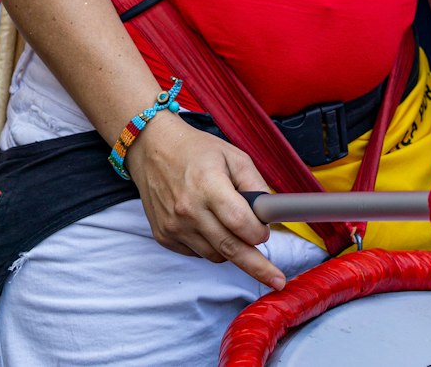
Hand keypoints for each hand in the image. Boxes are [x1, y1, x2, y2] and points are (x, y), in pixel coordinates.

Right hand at [126, 109, 285, 289]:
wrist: (153, 149)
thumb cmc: (197, 151)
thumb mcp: (234, 156)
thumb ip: (255, 184)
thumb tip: (271, 214)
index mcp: (208, 185)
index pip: (239, 222)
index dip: (258, 233)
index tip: (266, 233)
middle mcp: (188, 210)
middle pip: (229, 248)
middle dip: (257, 266)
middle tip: (277, 280)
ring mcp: (174, 226)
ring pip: (215, 255)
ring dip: (232, 249)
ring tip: (232, 227)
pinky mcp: (164, 237)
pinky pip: (197, 253)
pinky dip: (210, 246)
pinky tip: (209, 225)